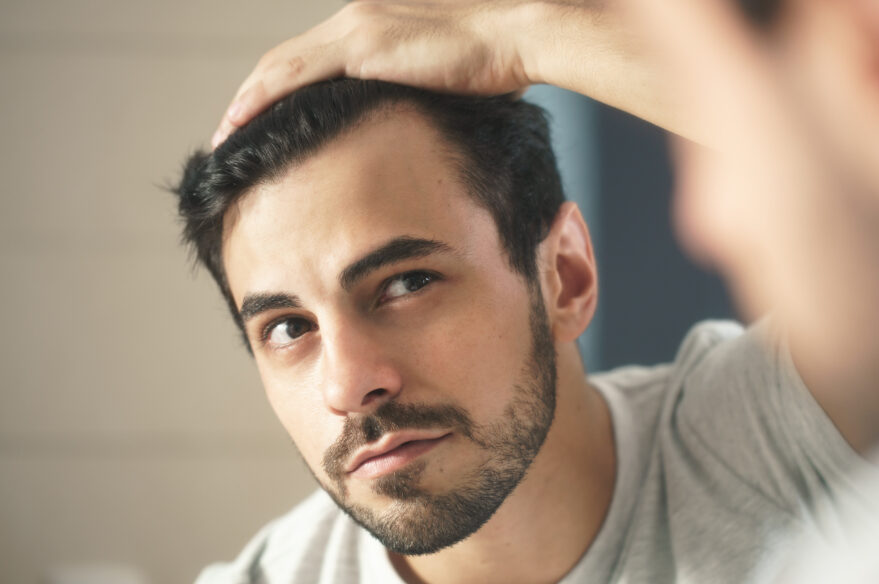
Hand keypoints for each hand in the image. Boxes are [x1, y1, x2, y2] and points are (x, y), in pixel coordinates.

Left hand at [213, 0, 539, 146]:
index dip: (281, 91)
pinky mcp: (362, 46)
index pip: (312, 60)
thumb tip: (414, 131)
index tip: (265, 121)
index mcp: (373, 26)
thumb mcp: (447, 84)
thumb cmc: (497, 65)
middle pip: (286, 60)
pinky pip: (294, 76)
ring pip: (280, 66)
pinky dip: (261, 99)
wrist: (518, 37)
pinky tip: (240, 122)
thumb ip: (419, 97)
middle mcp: (356, 19)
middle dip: (253, 96)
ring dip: (246, 101)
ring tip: (225, 133)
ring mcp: (356, 29)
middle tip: (231, 131)